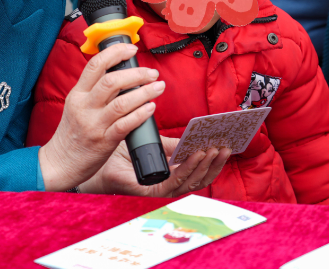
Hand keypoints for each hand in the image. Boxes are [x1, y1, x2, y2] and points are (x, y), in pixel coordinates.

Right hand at [38, 44, 165, 191]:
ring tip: (158, 87)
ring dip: (144, 92)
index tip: (131, 49)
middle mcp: (85, 106)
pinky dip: (140, 114)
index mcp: (77, 94)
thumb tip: (121, 74)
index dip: (115, 53)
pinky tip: (151, 108)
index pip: (95, 65)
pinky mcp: (104, 141)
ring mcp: (94, 124)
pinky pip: (125, 125)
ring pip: (122, 102)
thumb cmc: (71, 134)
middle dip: (136, 73)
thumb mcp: (76, 106)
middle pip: (112, 81)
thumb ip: (94, 91)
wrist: (59, 163)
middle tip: (152, 73)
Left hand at [84, 135, 230, 196]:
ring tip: (214, 148)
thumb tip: (194, 136)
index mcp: (174, 173)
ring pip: (192, 181)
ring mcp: (163, 189)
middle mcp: (171, 184)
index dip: (216, 159)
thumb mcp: (154, 143)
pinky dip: (188, 168)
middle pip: (202, 177)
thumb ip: (173, 144)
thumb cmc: (124, 153)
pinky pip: (175, 182)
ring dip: (206, 165)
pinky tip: (196, 154)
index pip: (201, 169)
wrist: (100, 159)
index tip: (228, 143)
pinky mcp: (152, 192)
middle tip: (227, 145)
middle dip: (216, 163)